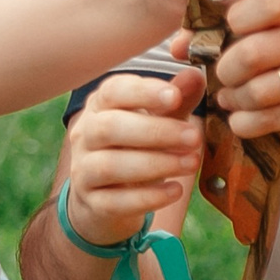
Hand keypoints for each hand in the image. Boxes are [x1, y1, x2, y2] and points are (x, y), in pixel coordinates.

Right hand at [63, 67, 205, 246]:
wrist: (107, 196)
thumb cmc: (136, 146)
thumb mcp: (157, 120)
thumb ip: (175, 101)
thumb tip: (195, 76)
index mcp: (100, 105)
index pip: (113, 91)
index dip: (143, 92)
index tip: (175, 96)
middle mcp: (84, 134)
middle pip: (109, 128)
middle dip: (155, 132)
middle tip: (194, 137)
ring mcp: (83, 170)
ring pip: (110, 165)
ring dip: (156, 164)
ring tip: (191, 163)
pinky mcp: (92, 203)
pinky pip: (116, 202)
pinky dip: (148, 197)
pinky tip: (175, 190)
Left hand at [208, 0, 279, 139]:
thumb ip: (233, 24)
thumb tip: (178, 44)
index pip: (260, 1)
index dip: (229, 17)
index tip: (219, 30)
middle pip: (250, 51)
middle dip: (224, 69)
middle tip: (221, 75)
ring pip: (258, 89)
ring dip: (234, 98)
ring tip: (230, 97)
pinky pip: (270, 118)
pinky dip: (245, 122)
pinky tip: (240, 118)